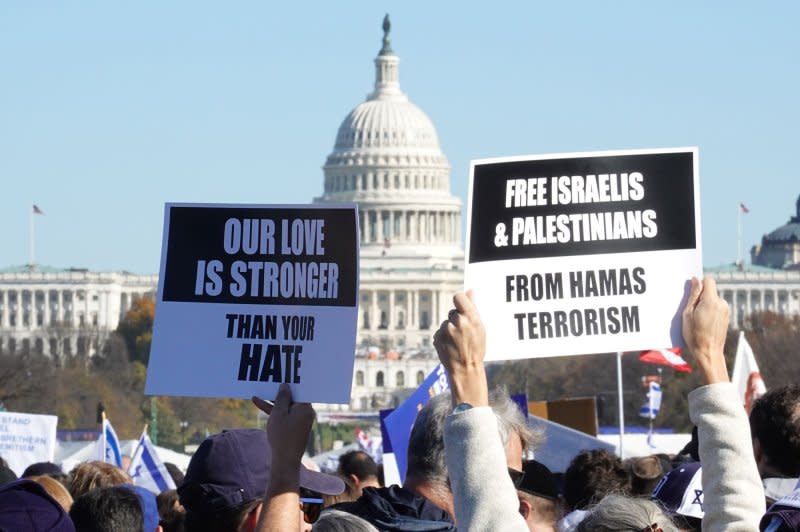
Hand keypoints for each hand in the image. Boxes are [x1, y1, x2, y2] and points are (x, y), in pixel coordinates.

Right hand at [252, 384, 314, 491]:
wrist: (285, 460)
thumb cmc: (282, 436)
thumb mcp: (278, 413)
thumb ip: (281, 398)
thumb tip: (285, 386)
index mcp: (306, 407)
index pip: (300, 389)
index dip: (291, 381)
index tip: (284, 373)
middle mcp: (305, 412)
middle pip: (292, 396)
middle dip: (279, 390)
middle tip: (270, 378)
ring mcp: (300, 420)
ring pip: (286, 405)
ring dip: (273, 400)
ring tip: (260, 389)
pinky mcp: (293, 427)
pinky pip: (284, 414)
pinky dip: (274, 410)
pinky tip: (258, 402)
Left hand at [433, 291, 488, 407]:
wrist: (466, 370)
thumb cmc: (476, 348)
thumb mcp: (480, 327)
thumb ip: (473, 307)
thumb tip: (470, 290)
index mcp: (469, 317)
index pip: (458, 297)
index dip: (460, 301)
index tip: (463, 306)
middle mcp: (456, 322)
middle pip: (453, 312)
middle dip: (457, 319)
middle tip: (464, 332)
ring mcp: (445, 331)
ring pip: (446, 323)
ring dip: (450, 330)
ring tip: (459, 342)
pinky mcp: (437, 338)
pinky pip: (440, 332)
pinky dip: (444, 338)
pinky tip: (451, 346)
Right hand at [682, 276, 729, 384]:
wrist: (708, 352)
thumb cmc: (694, 335)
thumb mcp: (687, 314)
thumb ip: (693, 295)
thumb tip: (696, 280)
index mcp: (711, 301)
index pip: (708, 281)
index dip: (699, 284)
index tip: (692, 293)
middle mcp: (722, 304)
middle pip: (710, 291)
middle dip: (701, 297)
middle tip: (692, 311)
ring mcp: (726, 310)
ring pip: (714, 299)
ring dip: (706, 304)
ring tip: (698, 319)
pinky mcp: (727, 316)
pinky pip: (717, 307)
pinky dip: (710, 311)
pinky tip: (705, 322)